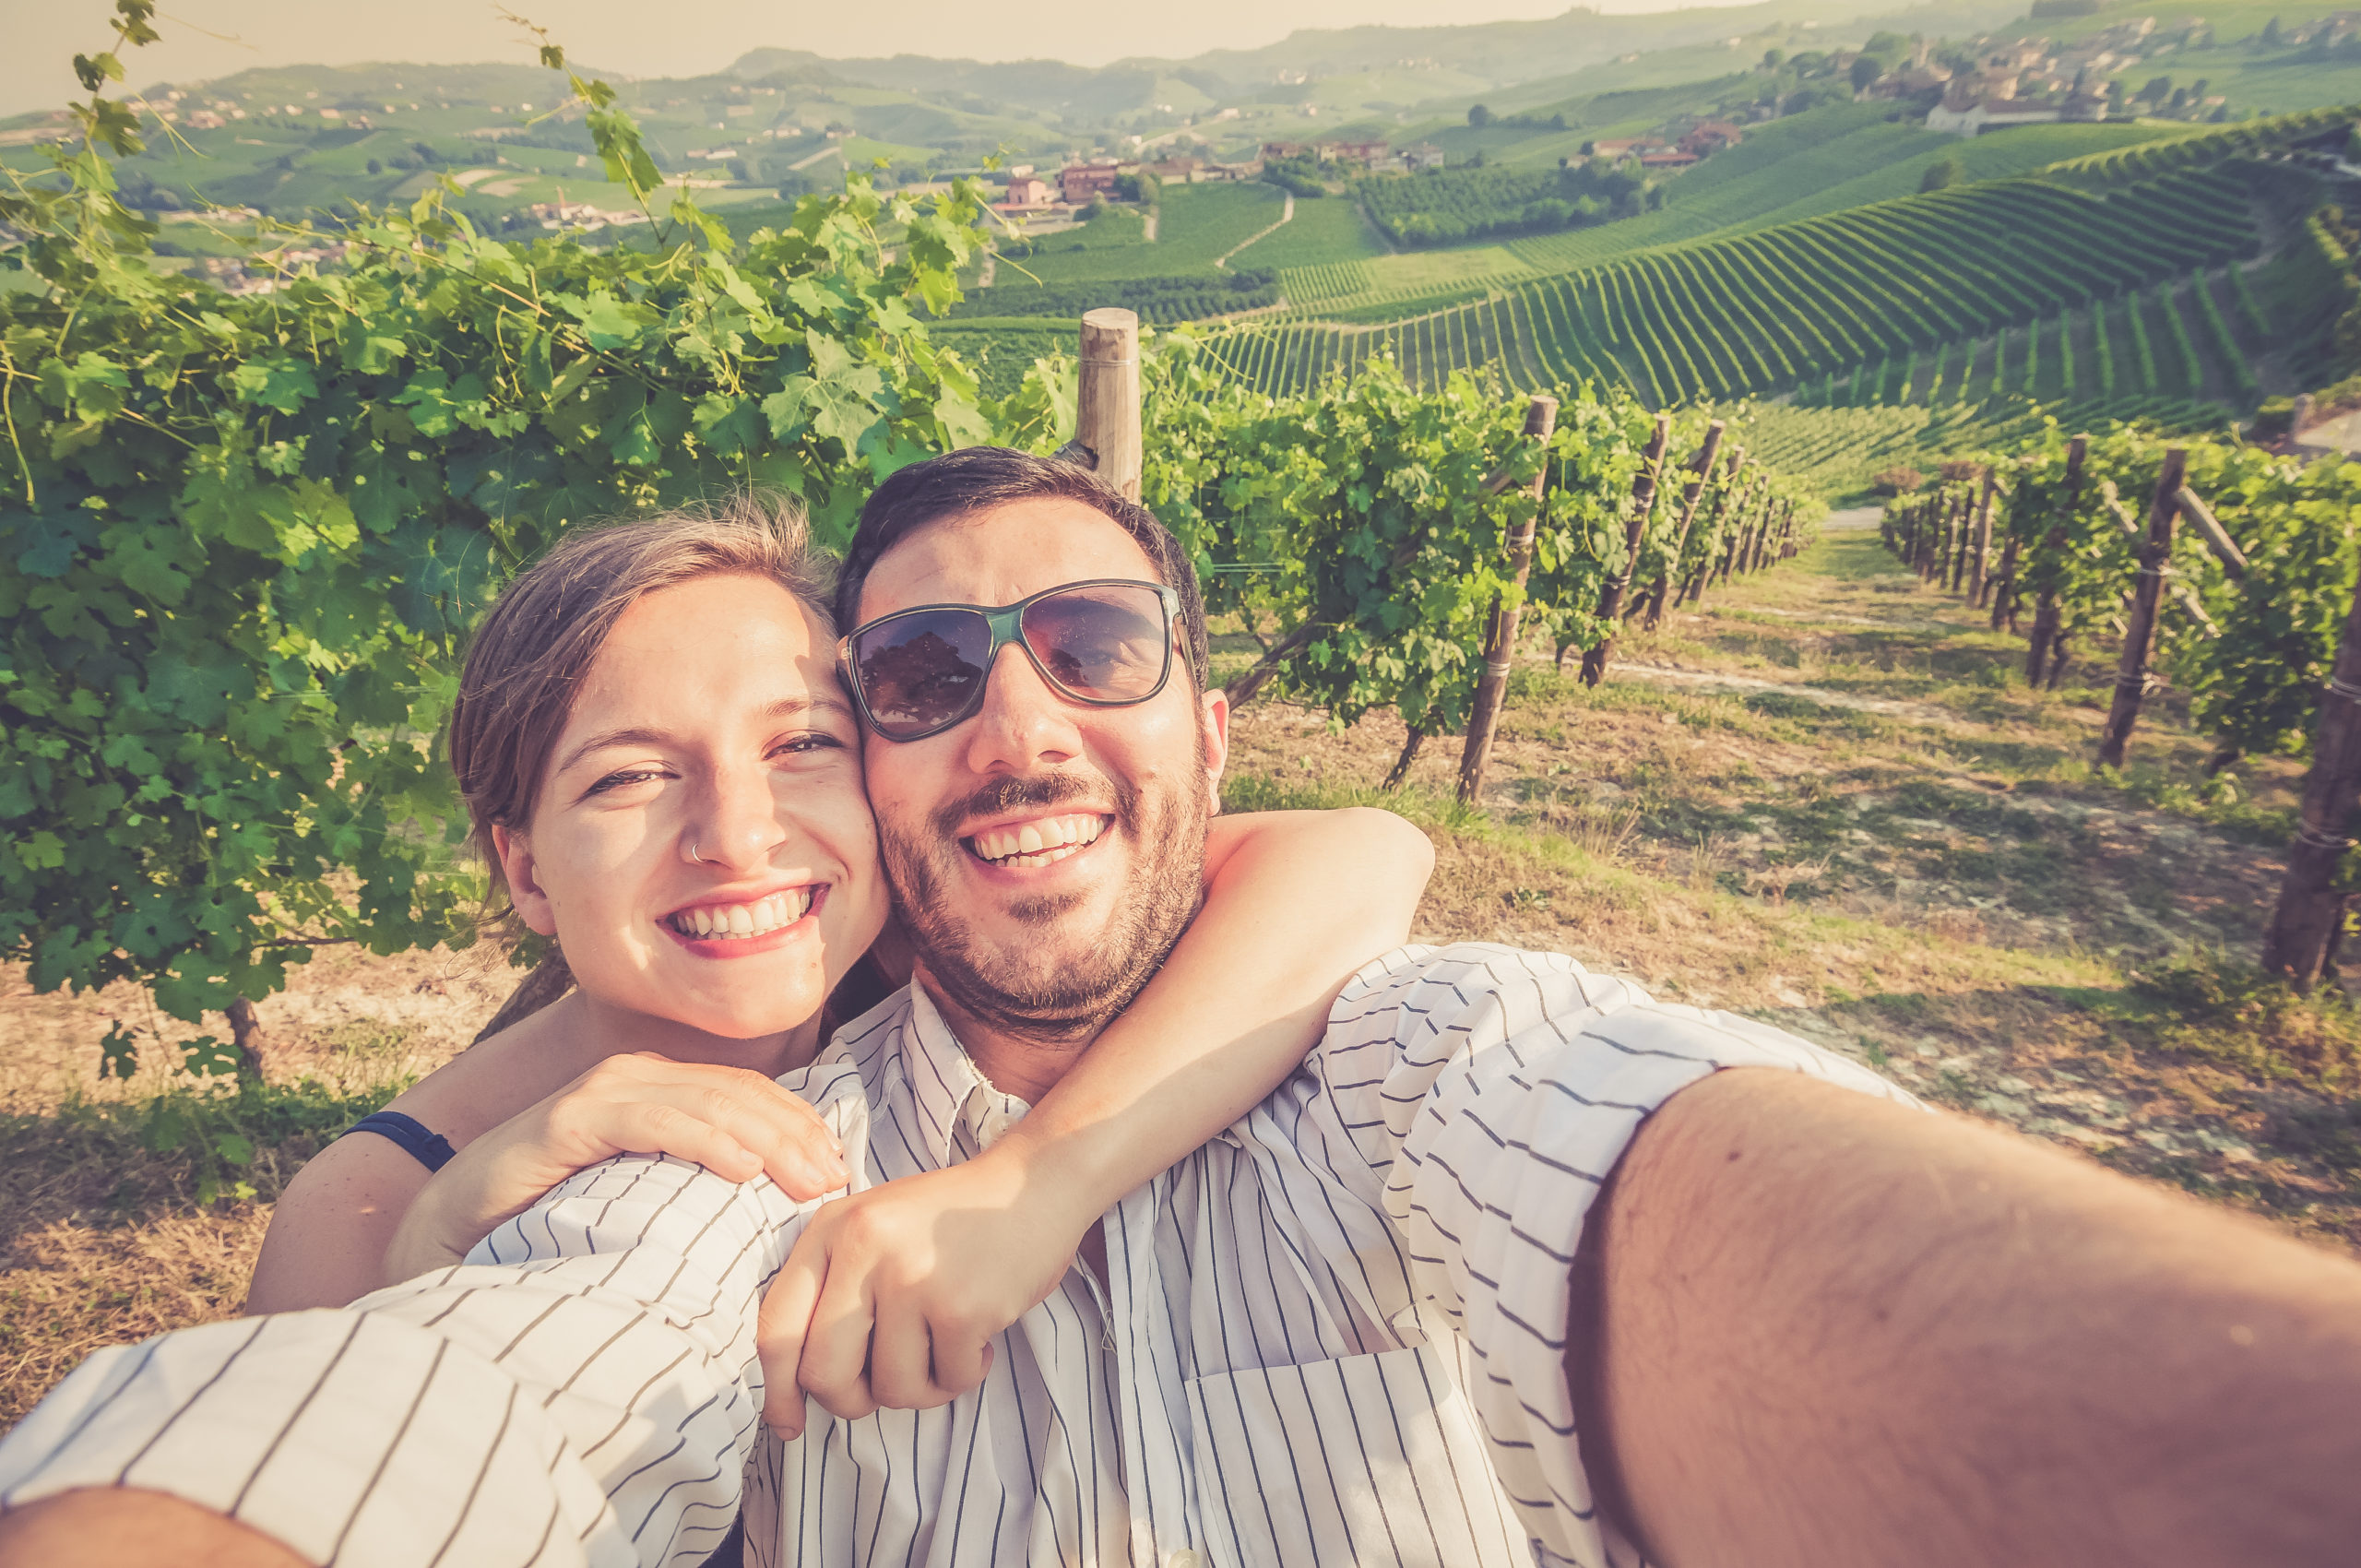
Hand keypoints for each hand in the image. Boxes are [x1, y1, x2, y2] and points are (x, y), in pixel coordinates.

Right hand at [382, 1052, 849, 1284]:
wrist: (447, 1233)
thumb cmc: (550, 1224)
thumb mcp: (641, 1201)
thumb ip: (693, 1189)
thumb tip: (773, 1209)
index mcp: (659, 1092)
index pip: (753, 1098)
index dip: (802, 1128)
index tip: (841, 1173)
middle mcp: (636, 1079)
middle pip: (742, 1096)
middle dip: (797, 1136)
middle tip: (836, 1181)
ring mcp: (602, 1092)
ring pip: (708, 1103)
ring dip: (767, 1140)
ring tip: (805, 1180)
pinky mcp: (569, 1118)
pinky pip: (652, 1120)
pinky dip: (704, 1140)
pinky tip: (742, 1170)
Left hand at [754, 1146, 1096, 1437]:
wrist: (1033, 1183)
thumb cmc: (951, 1219)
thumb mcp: (874, 1227)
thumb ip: (833, 1288)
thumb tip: (800, 1386)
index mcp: (831, 1230)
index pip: (777, 1329)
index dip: (777, 1390)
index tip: (790, 1423)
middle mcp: (863, 1249)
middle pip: (824, 1374)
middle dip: (853, 1401)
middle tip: (886, 1386)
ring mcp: (912, 1277)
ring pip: (891, 1388)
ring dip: (924, 1387)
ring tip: (945, 1348)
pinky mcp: (962, 1305)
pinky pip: (949, 1380)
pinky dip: (966, 1372)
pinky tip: (979, 1337)